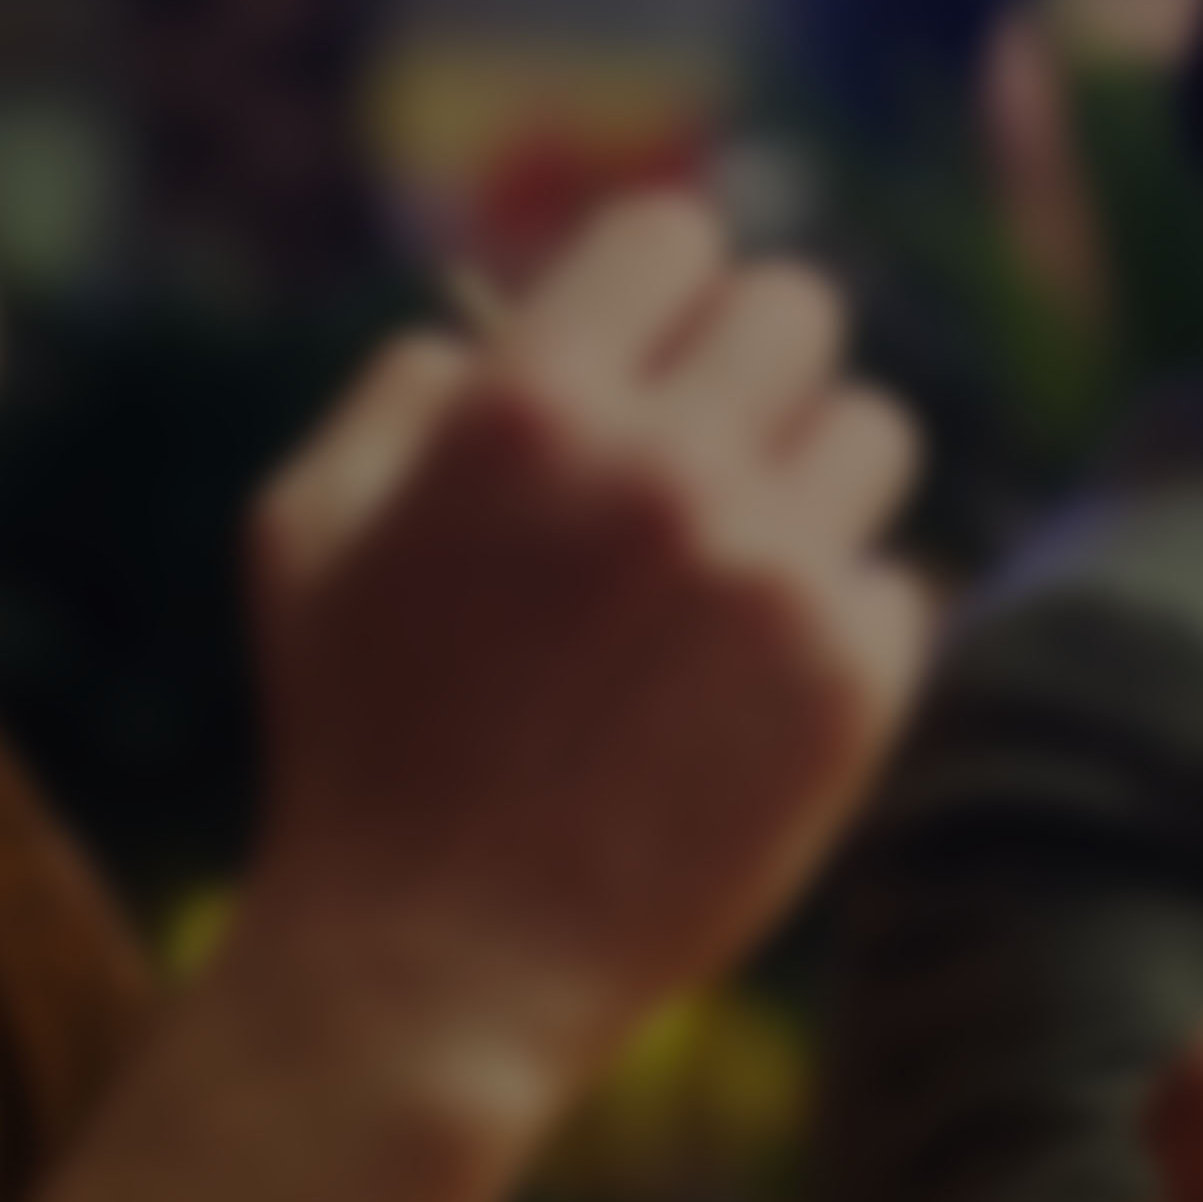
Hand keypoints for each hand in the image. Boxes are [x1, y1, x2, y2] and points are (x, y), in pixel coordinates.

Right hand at [232, 194, 927, 1138]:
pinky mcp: (850, 683)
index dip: (661, 288)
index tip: (650, 352)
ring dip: (814, 483)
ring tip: (737, 567)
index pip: (675, 233)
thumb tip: (496, 322)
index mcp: (529, 407)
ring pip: (874, 434)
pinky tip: (751, 685)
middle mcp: (664, 468)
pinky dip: (839, 621)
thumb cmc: (356, 741)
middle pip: (799, 309)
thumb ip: (402, 388)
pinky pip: (896, 581)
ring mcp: (773, 575)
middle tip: (706, 454)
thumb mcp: (306, 531)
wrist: (435, 968)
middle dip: (749, 370)